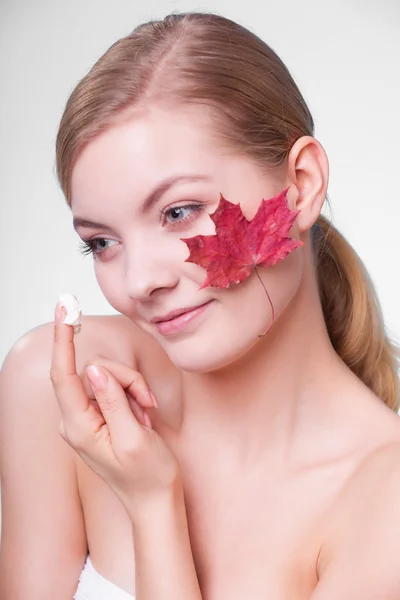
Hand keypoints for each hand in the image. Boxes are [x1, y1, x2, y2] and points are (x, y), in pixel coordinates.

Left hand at [50, 302, 180, 510]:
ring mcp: (87, 417)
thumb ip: (113, 400)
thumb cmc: (147, 476)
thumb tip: (94, 370)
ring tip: (145, 414)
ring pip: (108, 377)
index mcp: (78, 427)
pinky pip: (114, 388)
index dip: (64, 340)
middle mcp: (76, 420)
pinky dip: (133, 395)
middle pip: (95, 372)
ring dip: (133, 389)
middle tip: (146, 403)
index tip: (65, 311)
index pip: (64, 375)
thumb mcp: (134, 438)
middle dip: (125, 379)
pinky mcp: (100, 415)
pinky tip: (142, 416)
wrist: (155, 500)